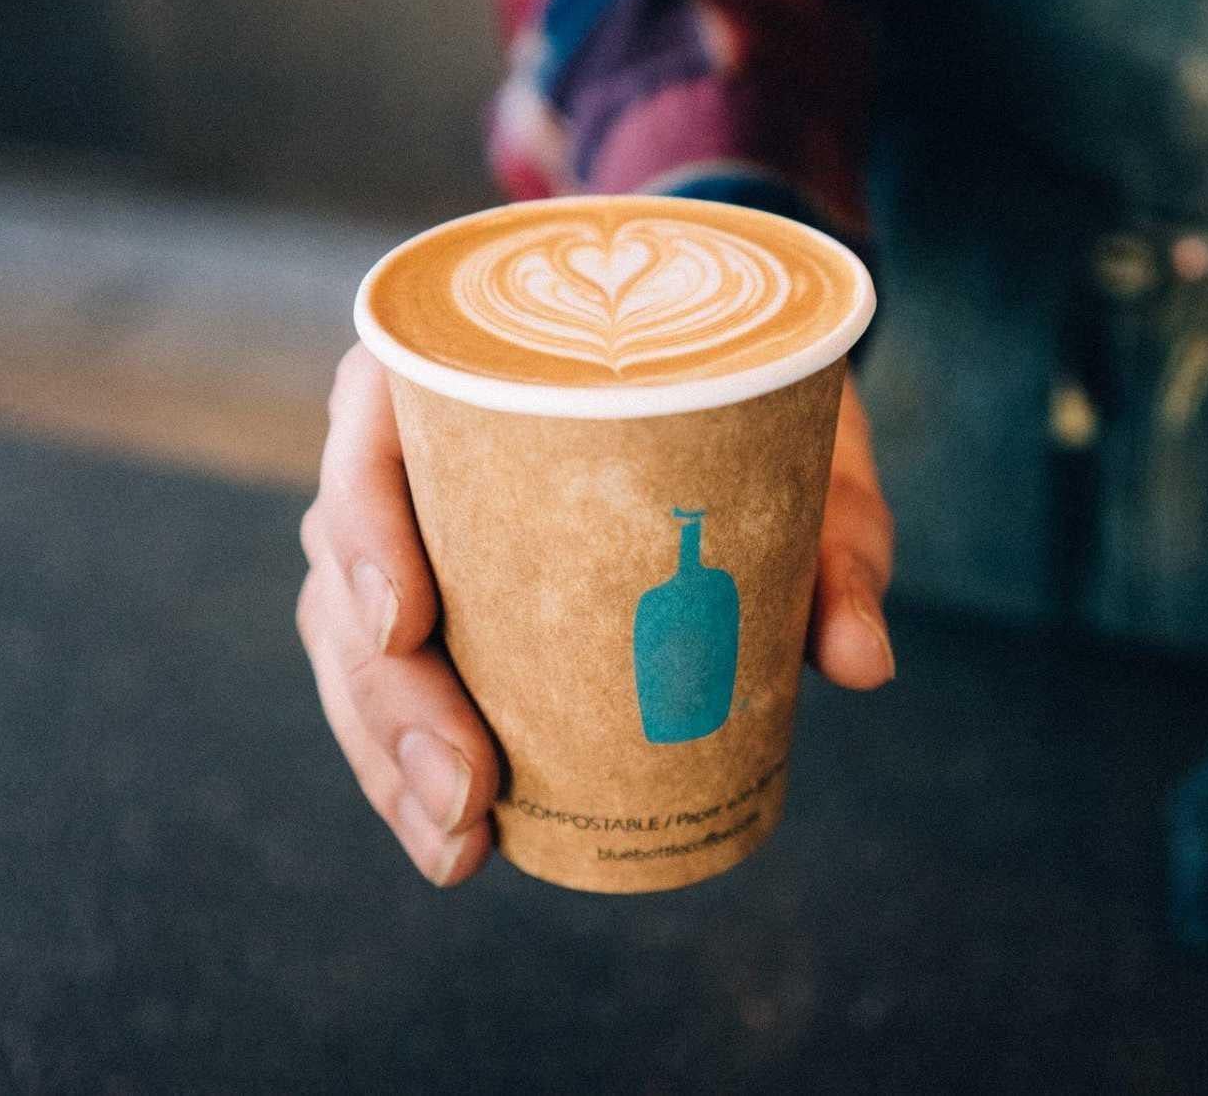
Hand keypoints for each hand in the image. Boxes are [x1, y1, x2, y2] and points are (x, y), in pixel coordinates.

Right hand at [296, 345, 895, 885]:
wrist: (751, 397)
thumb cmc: (759, 402)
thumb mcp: (807, 451)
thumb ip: (834, 540)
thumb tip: (862, 662)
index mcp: (474, 362)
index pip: (373, 427)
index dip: (365, 525)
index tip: (412, 625)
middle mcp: (418, 440)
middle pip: (346, 563)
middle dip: (389, 694)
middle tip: (467, 794)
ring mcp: (413, 524)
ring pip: (349, 637)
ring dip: (388, 752)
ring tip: (460, 845)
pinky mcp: (435, 596)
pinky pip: (387, 678)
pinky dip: (407, 763)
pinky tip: (458, 836)